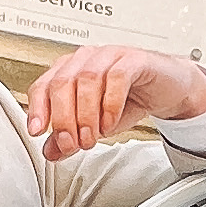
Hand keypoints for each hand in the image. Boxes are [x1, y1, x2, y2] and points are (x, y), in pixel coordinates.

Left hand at [24, 44, 205, 155]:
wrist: (168, 89)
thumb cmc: (130, 98)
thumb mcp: (95, 124)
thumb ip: (71, 136)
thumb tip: (50, 151)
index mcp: (70, 69)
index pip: (44, 85)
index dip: (37, 108)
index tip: (37, 131)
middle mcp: (87, 59)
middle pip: (63, 83)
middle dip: (64, 118)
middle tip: (72, 143)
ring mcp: (110, 55)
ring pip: (87, 79)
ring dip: (86, 114)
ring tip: (92, 137)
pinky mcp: (135, 59)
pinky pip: (117, 77)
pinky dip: (110, 104)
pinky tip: (110, 123)